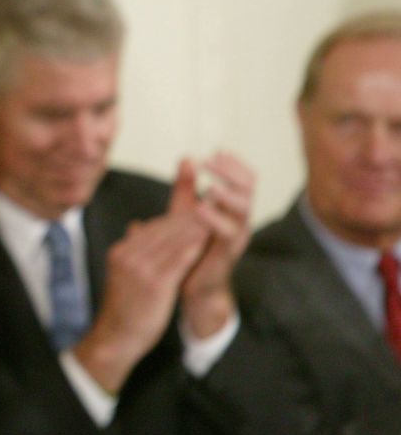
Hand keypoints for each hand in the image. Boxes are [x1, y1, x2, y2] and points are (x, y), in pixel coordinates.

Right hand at [72, 211, 208, 392]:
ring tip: (214, 214)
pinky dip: (193, 246)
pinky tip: (207, 238)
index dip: (177, 217)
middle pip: (163, 229)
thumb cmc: (124, 308)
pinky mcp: (154, 283)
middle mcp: (128, 254)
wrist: (116, 338)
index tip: (197, 206)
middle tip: (211, 201)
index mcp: (121, 251)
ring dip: (194, 226)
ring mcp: (139, 268)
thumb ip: (134, 250)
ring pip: (172, 241)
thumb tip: (136, 226)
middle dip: (188, 216)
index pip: (152, 227)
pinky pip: (177, 260)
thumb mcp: (124, 274)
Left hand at [173, 152, 254, 337]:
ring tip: (210, 184)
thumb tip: (186, 157)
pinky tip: (199, 208)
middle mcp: (240, 219)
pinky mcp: (227, 253)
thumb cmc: (191, 244)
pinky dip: (215, 219)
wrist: (190, 284)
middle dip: (231, 172)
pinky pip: (228, 234)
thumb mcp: (186, 211)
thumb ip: (186, 186)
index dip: (234, 164)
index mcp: (232, 207)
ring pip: (243, 210)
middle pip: (248, 189)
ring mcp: (236, 237)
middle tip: (211, 160)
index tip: (217, 151)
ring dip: (227, 194)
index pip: (244, 179)